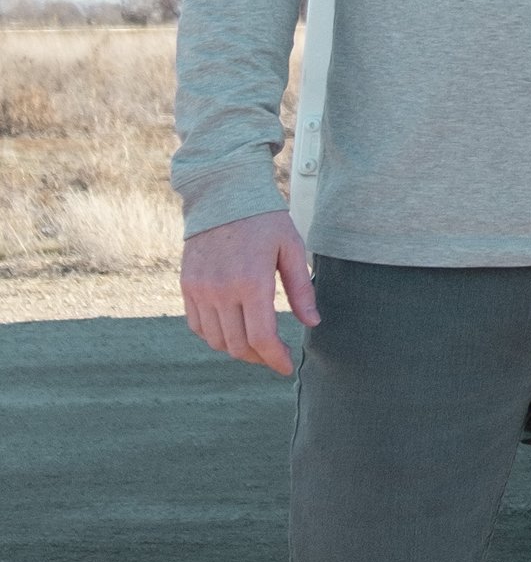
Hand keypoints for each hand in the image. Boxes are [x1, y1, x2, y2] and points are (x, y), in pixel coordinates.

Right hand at [181, 211, 317, 376]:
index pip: (262, 338)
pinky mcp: (187, 286)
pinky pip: (197, 326)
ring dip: (237, 350)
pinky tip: (231, 331)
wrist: (223, 195)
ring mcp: (200, 290)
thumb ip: (301, 288)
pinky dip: (214, 336)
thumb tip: (312, 323)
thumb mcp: (291, 248)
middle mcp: (221, 290)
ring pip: (216, 340)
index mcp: (252, 282)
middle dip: (259, 358)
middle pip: (238, 345)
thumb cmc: (264, 219)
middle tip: (274, 355)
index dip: (275, 359)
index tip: (286, 366)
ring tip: (256, 345)